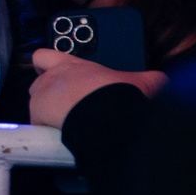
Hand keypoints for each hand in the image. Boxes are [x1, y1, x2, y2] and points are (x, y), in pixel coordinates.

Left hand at [28, 48, 166, 127]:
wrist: (108, 114)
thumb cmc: (121, 94)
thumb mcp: (139, 82)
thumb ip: (149, 80)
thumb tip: (160, 80)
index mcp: (73, 65)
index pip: (44, 56)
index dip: (45, 65)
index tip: (52, 75)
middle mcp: (53, 76)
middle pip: (38, 81)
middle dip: (47, 93)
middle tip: (65, 106)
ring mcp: (42, 94)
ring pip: (35, 102)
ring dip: (46, 111)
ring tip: (66, 124)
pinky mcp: (37, 113)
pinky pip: (37, 123)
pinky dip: (47, 130)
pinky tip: (62, 138)